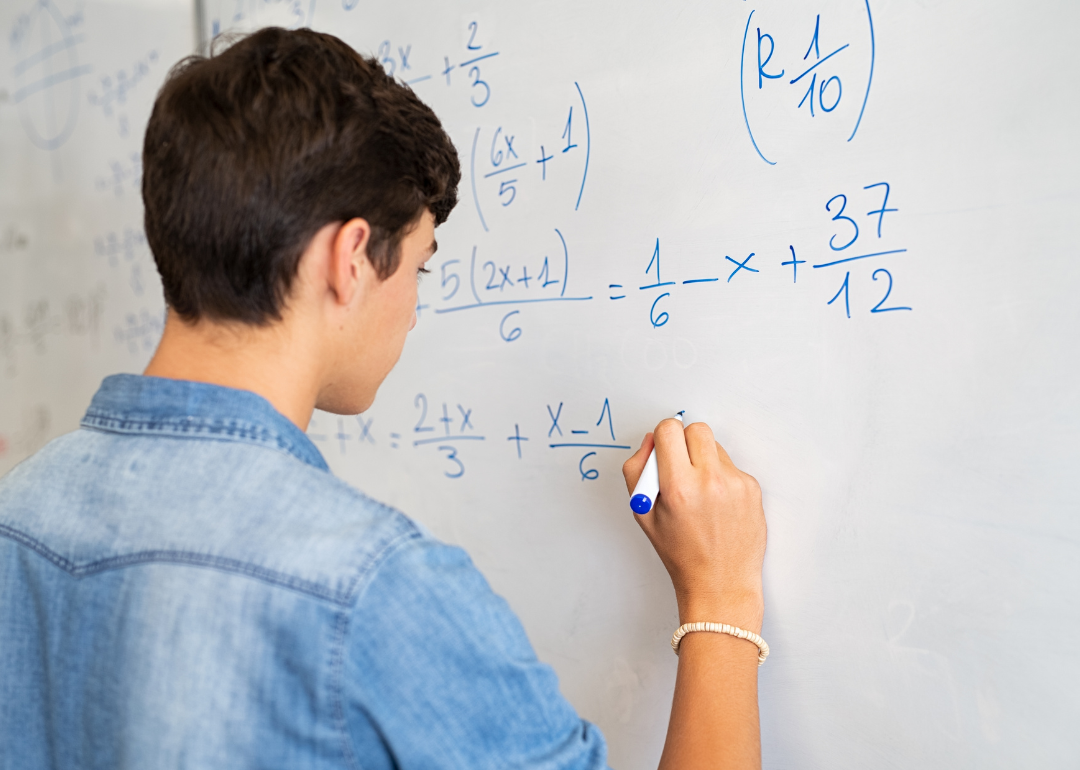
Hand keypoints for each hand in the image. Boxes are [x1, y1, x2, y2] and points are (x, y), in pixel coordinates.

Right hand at [623, 420, 765, 632]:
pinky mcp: (752, 488)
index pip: (670, 430)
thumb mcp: (643, 514)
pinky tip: (717, 504)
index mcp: (678, 487)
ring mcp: (735, 483)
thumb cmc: (680, 553)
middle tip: (680, 465)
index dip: (663, 436)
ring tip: (699, 492)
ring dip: (704, 459)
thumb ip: (638, 471)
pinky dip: (721, 477)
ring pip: (715, 447)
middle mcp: (709, 481)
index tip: (663, 448)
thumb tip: (651, 441)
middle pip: (696, 429)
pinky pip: (731, 466)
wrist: (720, 583)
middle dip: (684, 441)